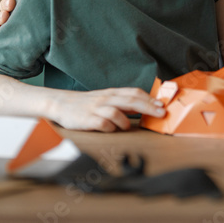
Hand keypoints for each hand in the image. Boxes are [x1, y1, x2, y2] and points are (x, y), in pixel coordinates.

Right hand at [48, 87, 166, 131]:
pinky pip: (102, 123)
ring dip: (126, 120)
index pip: (134, 93)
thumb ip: (123, 102)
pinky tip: (111, 130)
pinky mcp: (87, 119)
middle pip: (130, 100)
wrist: (61, 104)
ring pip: (116, 111)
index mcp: (112, 93)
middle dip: (147, 107)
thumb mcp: (106, 99)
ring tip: (127, 126)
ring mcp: (96, 109)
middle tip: (160, 113)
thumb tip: (145, 107)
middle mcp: (106, 99)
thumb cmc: (87, 104)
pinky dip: (110, 127)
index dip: (149, 99)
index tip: (162, 105)